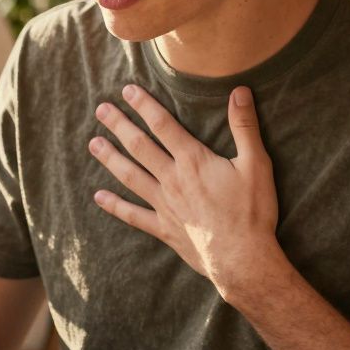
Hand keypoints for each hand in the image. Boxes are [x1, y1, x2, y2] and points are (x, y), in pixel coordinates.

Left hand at [88, 85, 280, 297]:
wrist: (243, 259)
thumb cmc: (252, 211)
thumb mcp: (256, 164)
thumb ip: (245, 126)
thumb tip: (239, 91)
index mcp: (193, 161)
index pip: (163, 125)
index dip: (144, 105)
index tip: (127, 90)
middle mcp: (172, 179)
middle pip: (140, 146)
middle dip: (119, 125)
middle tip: (101, 109)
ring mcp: (164, 205)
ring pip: (130, 176)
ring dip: (110, 158)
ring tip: (93, 143)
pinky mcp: (163, 228)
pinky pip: (133, 215)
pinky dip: (115, 205)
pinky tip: (98, 197)